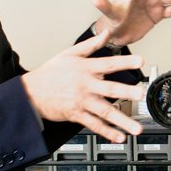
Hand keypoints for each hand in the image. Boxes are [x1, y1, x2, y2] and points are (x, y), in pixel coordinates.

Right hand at [21, 31, 145, 141]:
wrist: (30, 92)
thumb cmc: (51, 73)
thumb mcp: (69, 54)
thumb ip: (91, 45)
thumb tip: (106, 33)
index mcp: (85, 68)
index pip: (109, 64)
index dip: (125, 62)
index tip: (140, 61)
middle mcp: (86, 85)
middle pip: (109, 89)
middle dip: (126, 92)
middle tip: (140, 95)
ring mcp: (81, 101)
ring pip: (105, 111)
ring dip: (122, 121)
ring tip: (136, 128)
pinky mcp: (76, 114)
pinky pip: (94, 124)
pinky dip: (107, 132)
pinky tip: (119, 137)